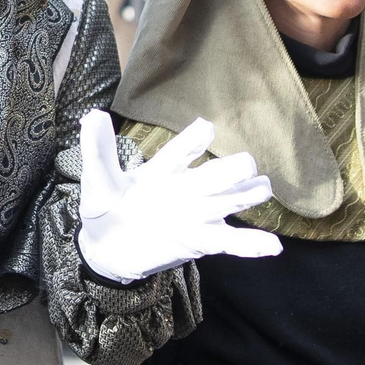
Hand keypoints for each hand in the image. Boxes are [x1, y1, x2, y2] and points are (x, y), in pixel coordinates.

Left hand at [75, 110, 281, 283]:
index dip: (194, 139)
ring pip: (231, 200)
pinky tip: (272, 246)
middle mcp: (186, 187)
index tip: (205, 128)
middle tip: (243, 166)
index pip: (181, 151)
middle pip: (217, 174)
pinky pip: (231, 241)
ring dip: (248, 195)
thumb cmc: (105, 207)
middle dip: (231, 169)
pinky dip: (251, 244)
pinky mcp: (201, 240)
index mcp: (163, 170)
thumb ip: (99, 151)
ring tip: (262, 189)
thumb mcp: (97, 181)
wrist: (106, 249)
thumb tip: (92, 115)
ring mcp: (197, 214)